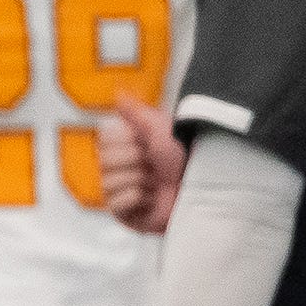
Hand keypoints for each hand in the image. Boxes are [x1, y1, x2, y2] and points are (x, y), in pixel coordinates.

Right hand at [97, 105, 186, 233]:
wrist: (201, 185)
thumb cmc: (185, 155)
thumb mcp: (160, 127)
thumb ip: (135, 111)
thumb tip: (118, 93)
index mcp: (125, 146)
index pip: (104, 140)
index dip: (127, 141)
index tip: (146, 143)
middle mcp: (119, 168)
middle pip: (105, 161)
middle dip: (134, 161)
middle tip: (154, 165)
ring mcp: (120, 191)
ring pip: (109, 182)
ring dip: (139, 180)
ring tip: (157, 183)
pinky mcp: (124, 213)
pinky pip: (115, 203)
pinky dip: (137, 198)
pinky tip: (152, 199)